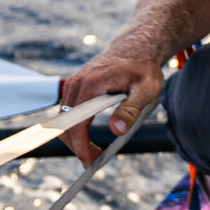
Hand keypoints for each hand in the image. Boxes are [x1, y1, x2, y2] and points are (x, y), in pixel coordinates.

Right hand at [58, 41, 164, 165]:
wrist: (136, 48)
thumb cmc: (144, 69)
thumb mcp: (146, 89)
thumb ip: (131, 109)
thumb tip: (116, 130)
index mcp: (92, 84)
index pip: (77, 123)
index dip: (81, 146)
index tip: (90, 161)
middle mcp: (76, 83)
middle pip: (65, 124)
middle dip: (78, 146)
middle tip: (95, 160)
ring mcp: (72, 84)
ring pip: (63, 120)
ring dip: (75, 139)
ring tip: (95, 152)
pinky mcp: (73, 87)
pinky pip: (67, 113)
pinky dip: (74, 128)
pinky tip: (89, 138)